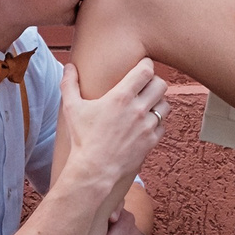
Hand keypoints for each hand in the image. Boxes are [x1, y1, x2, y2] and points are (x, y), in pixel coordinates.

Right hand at [55, 59, 166, 198]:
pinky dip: (157, 123)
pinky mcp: (151, 141)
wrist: (94, 170)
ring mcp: (147, 126)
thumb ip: (69, 84)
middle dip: (154, 82)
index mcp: (121, 97)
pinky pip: (163, 125)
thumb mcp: (72, 108)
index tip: (142, 66)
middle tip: (145, 85)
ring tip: (147, 104)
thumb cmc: (82, 139)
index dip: (146, 65)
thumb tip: (69, 66)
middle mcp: (138, 109)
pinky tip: (145, 124)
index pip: (146, 70)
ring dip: (158, 102)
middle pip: (161, 84)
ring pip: (165, 105)